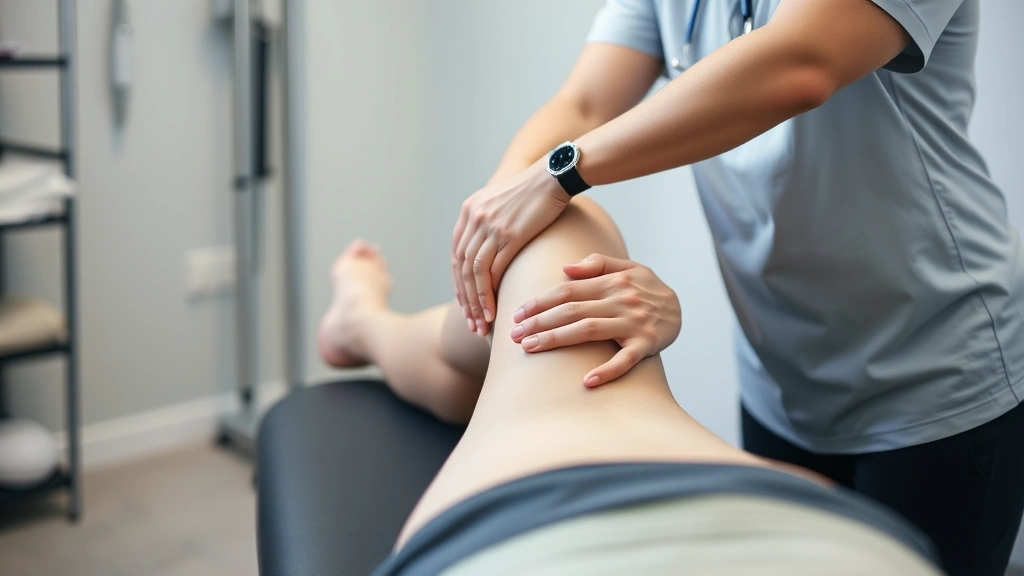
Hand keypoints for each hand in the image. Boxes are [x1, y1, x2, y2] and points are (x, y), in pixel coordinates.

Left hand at [453, 161, 569, 336]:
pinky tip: (495, 310)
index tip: (466, 308)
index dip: (459, 286)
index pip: (456, 257)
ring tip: (483, 324)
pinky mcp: (510, 234)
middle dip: (465, 300)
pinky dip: (491, 293)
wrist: (553, 176)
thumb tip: (485, 253)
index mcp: (469, 212)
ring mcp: (490, 226)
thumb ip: (487, 225)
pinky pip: (493, 270)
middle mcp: (474, 219)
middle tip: (472, 325)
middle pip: (461, 268)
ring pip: (474, 273)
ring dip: (477, 302)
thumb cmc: (533, 194)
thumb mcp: (500, 203)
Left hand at [510, 254, 680, 386]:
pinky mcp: (647, 345)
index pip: (568, 290)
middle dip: (539, 322)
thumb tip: (564, 268)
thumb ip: (597, 264)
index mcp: (612, 282)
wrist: (682, 308)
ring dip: (557, 339)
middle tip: (514, 335)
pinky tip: (587, 382)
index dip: (540, 302)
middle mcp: (621, 300)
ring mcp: (634, 323)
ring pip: (589, 331)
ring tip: (530, 348)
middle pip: (572, 310)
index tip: (517, 314)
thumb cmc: (646, 289)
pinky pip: (625, 360)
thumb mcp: (627, 267)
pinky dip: (607, 371)